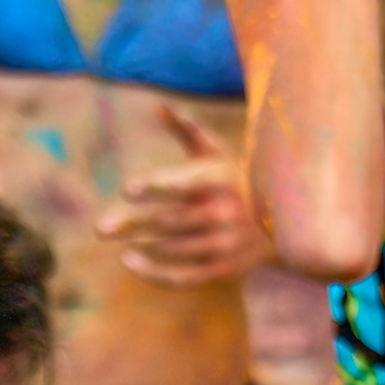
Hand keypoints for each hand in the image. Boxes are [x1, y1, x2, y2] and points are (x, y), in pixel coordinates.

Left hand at [94, 103, 269, 286]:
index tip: (128, 189)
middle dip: (132, 224)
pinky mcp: (224, 268)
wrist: (284, 224)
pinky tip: (130, 261)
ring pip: (172, 249)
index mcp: (218, 181)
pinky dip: (155, 274)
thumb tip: (159, 107)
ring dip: (141, 245)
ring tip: (115, 238)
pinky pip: (184, 277)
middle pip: (168, 222)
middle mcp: (222, 214)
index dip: (155, 186)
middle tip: (99, 228)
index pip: (182, 185)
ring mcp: (224, 244)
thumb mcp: (217, 153)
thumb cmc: (236, 179)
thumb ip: (187, 130)